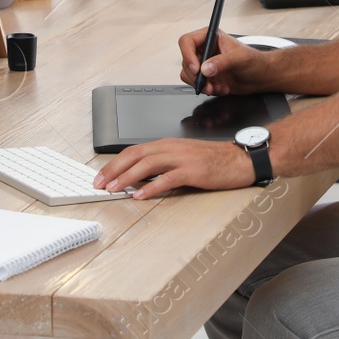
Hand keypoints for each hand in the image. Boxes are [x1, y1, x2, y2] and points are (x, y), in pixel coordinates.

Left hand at [93, 137, 253, 198]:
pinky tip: (140, 195)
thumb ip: (163, 164)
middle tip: (99, 183)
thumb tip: (138, 177)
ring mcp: (182, 158)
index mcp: (168, 144)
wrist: (240, 159)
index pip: (134, 150)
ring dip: (127, 177)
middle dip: (114, 169)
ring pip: (147, 165)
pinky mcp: (193, 171)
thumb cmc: (213, 160)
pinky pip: (167, 178)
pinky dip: (151, 187)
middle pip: (135, 155)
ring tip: (114, 189)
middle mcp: (172, 148)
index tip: (102, 175)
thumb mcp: (183, 157)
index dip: (115, 163)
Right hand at [177, 27, 267, 95]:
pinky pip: (196, 84)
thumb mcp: (240, 58)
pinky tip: (221, 88)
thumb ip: (222, 62)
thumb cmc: (255, 61)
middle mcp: (205, 49)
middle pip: (186, 61)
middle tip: (208, 83)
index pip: (187, 41)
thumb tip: (206, 68)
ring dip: (202, 84)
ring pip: (188, 74)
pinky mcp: (206, 77)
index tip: (196, 68)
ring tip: (218, 87)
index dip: (188, 55)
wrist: (261, 77)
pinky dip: (207, 89)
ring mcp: (204, 64)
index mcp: (210, 37)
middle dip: (197, 75)